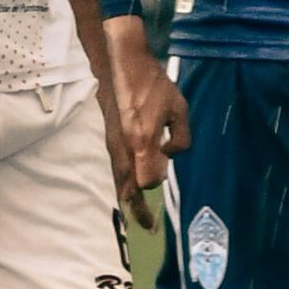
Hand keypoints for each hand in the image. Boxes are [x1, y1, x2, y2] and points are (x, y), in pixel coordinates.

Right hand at [101, 14, 186, 207]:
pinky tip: (126, 188)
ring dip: (128, 197)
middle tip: (147, 227)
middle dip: (137, 209)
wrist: (119, 61)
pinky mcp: (108, 136)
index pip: (147, 179)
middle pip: (127, 188)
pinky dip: (120, 182)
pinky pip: (114, 166)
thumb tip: (168, 155)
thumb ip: (181, 137)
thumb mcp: (179, 107)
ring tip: (137, 214)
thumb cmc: (153, 82)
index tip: (164, 174)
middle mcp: (124, 146)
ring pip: (117, 179)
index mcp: (142, 139)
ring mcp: (112, 142)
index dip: (156, 181)